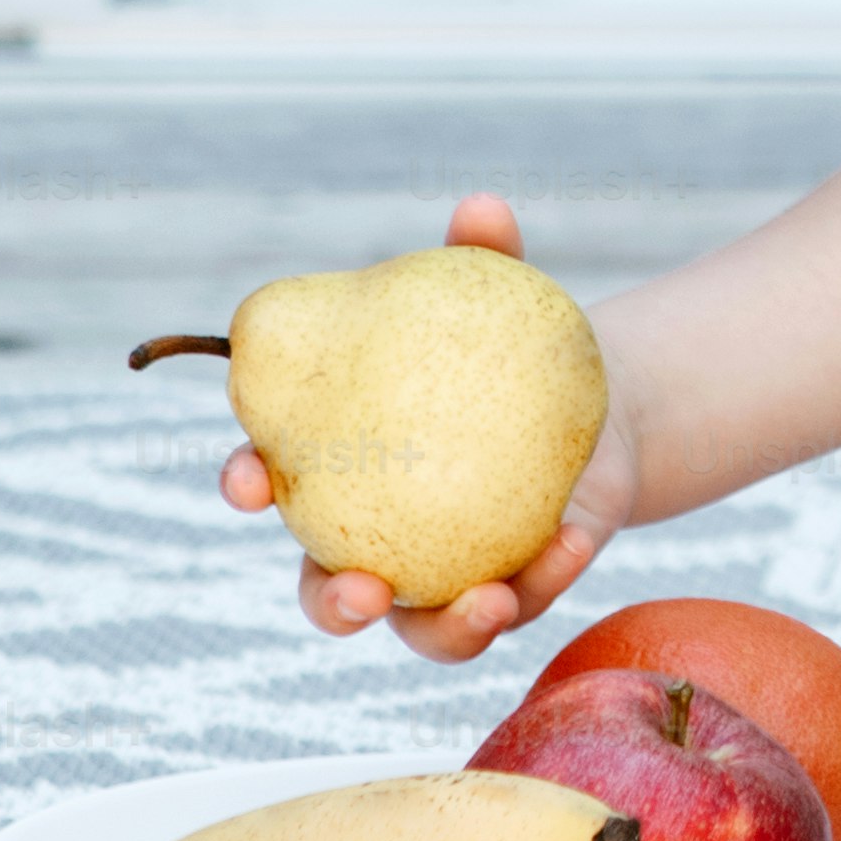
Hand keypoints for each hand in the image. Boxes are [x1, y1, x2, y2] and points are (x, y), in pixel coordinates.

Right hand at [218, 190, 640, 662]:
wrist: (594, 404)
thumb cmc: (510, 349)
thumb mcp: (500, 299)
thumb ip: (483, 256)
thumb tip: (480, 209)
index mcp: (338, 466)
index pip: (269, 478)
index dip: (246, 481)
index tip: (249, 478)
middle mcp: (377, 536)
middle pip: (326, 590)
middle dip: (332, 603)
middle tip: (363, 591)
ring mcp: (444, 574)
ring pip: (424, 631)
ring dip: (447, 629)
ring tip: (487, 605)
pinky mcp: (517, 587)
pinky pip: (525, 596)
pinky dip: (547, 575)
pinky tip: (575, 539)